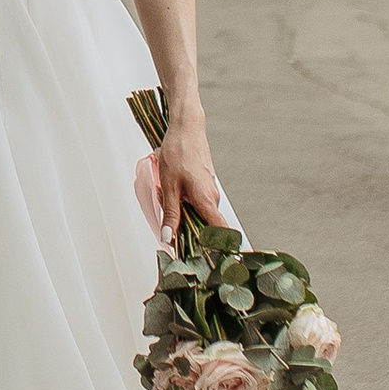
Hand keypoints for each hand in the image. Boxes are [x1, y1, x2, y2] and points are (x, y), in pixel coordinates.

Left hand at [157, 100, 224, 235]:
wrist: (186, 129)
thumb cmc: (178, 153)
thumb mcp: (169, 186)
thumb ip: (171, 213)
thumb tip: (169, 237)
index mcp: (207, 201)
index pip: (221, 232)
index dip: (220, 248)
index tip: (213, 260)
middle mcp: (213, 198)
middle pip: (205, 226)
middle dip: (189, 231)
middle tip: (171, 231)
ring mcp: (210, 191)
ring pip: (199, 213)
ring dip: (184, 215)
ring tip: (168, 201)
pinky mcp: (205, 186)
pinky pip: (197, 203)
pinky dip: (185, 204)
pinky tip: (172, 193)